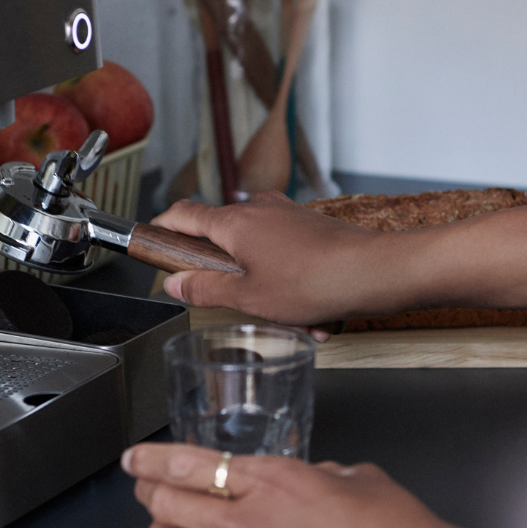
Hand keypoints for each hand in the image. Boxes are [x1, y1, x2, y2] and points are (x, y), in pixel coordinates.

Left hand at [125, 443, 471, 527]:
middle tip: (148, 493)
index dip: (152, 460)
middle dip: (150, 496)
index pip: (190, 464)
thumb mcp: (359, 476)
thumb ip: (321, 472)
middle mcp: (252, 522)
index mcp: (276, 479)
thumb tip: (310, 477)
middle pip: (171, 505)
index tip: (135, 459)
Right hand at [151, 194, 395, 324]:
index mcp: (234, 222)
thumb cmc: (312, 283)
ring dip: (269, 289)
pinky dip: (294, 285)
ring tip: (292, 320)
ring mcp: (288, 214)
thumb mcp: (248, 297)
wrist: (373, 272)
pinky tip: (315, 315)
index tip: (153, 238)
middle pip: (224, 236)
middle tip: (235, 302)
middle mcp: (260, 208)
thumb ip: (206, 289)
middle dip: (230, 276)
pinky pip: (289, 256)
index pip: (184, 214)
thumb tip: (175, 285)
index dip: (163, 226)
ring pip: (261, 253)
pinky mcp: (312, 225)